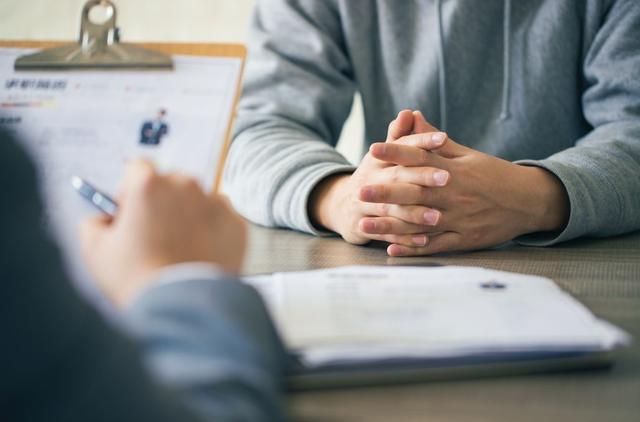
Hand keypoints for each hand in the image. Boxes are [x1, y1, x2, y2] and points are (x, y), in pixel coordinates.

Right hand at [80, 161, 246, 306]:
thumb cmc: (138, 279)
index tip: (131, 212)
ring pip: (199, 201)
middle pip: (171, 184)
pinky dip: (213, 233)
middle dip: (162, 204)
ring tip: (180, 251)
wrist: (183, 308)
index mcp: (149, 184)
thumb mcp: (95, 251)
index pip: (137, 169)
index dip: (130, 191)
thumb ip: (94, 224)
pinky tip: (200, 256)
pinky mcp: (237, 224)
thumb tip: (104, 219)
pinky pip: (222, 221)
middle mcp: (186, 185)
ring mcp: (216, 203)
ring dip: (189, 217)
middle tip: (155, 237)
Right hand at [310, 110, 449, 244]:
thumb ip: (399, 137)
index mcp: (378, 159)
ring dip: (414, 213)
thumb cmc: (374, 177)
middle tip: (447, 178)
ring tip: (437, 216)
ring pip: (391, 208)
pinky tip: (424, 241)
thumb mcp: (383, 156)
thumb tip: (409, 112)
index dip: (421, 141)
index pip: (401, 146)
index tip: (443, 138)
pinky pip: (386, 233)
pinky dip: (404, 238)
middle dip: (421, 177)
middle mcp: (370, 179)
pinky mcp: (363, 226)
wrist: (343, 206)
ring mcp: (364, 204)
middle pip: (397, 177)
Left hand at [363, 112, 569, 255]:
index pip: (421, 158)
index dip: (397, 153)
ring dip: (391, 224)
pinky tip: (391, 247)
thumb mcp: (468, 155)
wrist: (529, 202)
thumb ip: (435, 141)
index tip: (373, 148)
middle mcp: (455, 195)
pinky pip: (435, 245)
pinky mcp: (464, 240)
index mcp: (455, 171)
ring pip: (420, 223)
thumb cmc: (494, 175)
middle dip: (386, 192)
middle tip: (360, 190)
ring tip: (364, 224)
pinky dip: (413, 248)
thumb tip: (411, 116)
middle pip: (416, 193)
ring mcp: (459, 219)